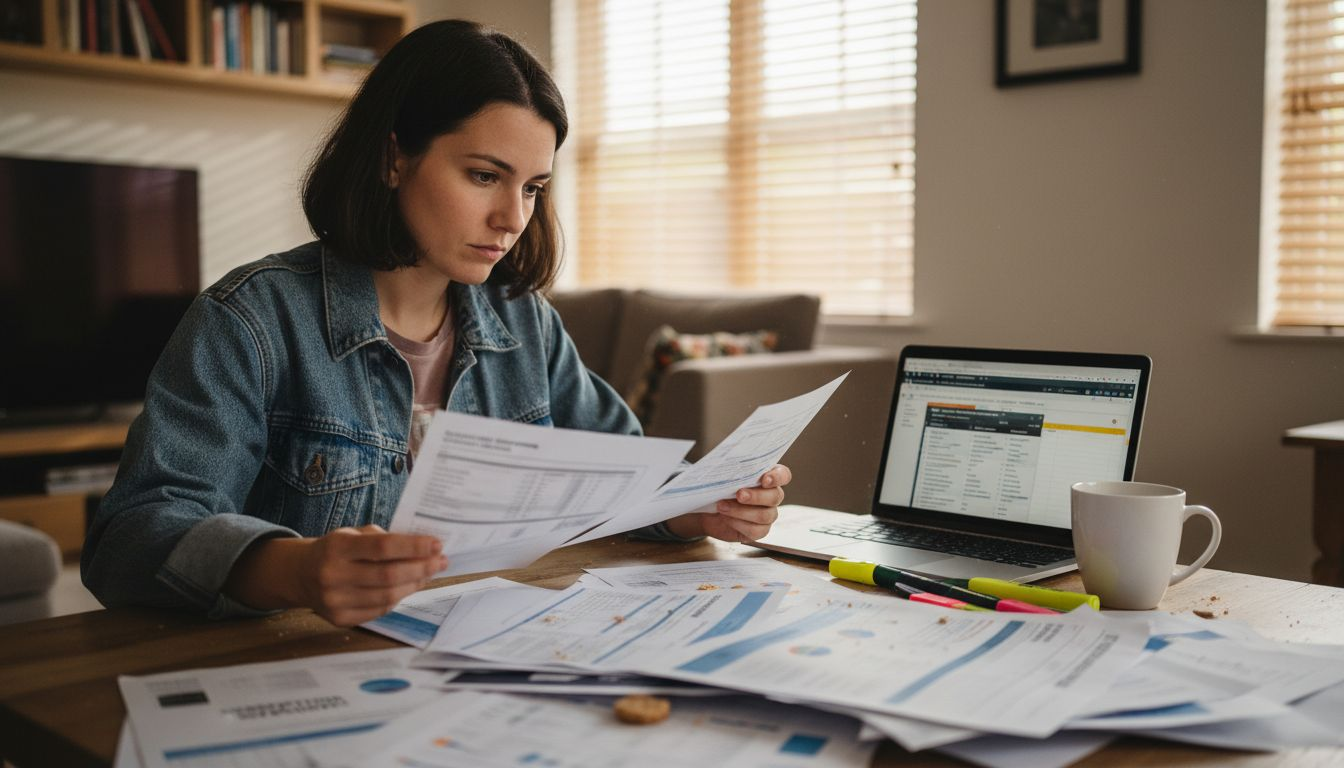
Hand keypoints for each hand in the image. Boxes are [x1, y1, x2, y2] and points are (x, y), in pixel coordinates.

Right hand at [225, 524, 446, 626]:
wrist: (299, 575)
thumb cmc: (335, 550)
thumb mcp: (352, 534)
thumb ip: (384, 539)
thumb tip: (424, 548)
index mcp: (337, 547)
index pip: (383, 547)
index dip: (414, 546)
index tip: (437, 544)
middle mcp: (333, 575)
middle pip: (389, 576)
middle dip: (421, 568)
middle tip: (441, 561)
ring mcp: (335, 601)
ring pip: (387, 597)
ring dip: (414, 584)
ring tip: (429, 573)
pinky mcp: (339, 619)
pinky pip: (379, 610)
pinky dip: (399, 598)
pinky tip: (409, 586)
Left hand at [665, 464, 791, 542]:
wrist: (708, 510)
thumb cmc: (719, 488)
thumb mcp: (723, 476)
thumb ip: (731, 469)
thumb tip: (727, 463)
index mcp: (768, 477)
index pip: (783, 475)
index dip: (777, 477)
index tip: (764, 479)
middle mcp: (772, 496)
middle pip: (775, 496)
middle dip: (756, 496)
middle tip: (739, 494)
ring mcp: (768, 514)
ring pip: (765, 515)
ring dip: (742, 511)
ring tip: (722, 506)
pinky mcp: (759, 531)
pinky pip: (756, 531)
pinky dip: (739, 524)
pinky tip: (726, 518)